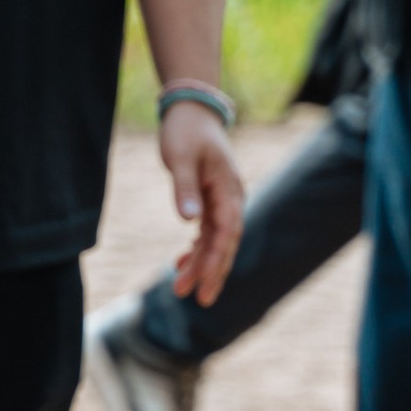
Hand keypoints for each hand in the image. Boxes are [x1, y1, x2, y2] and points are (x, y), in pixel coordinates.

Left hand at [161, 99, 244, 305]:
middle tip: (198, 299)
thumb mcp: (179, 157)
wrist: (191, 111)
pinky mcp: (211, 200)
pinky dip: (196, 249)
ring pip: (216, 241)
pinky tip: (181, 264)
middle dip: (212, 272)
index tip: (203, 284)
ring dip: (201, 264)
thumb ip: (184, 188)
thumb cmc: (185, 132)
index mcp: (228, 190)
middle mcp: (230, 198)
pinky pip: (208, 232)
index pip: (227, 232)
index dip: (216, 260)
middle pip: (225, 243)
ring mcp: (222, 200)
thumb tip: (189, 220)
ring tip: (181, 288)